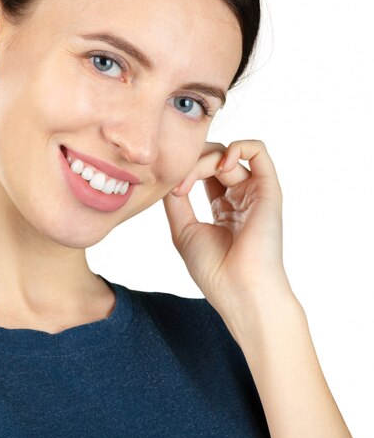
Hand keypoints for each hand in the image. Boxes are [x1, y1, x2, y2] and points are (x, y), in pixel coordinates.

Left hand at [162, 140, 292, 319]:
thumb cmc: (214, 268)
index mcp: (223, 205)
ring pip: (227, 152)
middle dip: (190, 162)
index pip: (202, 169)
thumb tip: (169, 175)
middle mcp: (241, 195)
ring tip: (189, 183)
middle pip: (213, 157)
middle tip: (176, 185)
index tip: (168, 190)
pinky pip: (258, 150)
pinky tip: (220, 164)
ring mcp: (255, 191)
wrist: (240, 290)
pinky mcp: (268, 189)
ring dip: (203, 160)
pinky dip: (237, 147)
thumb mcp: (183, 228)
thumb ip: (176, 199)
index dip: (182, 171)